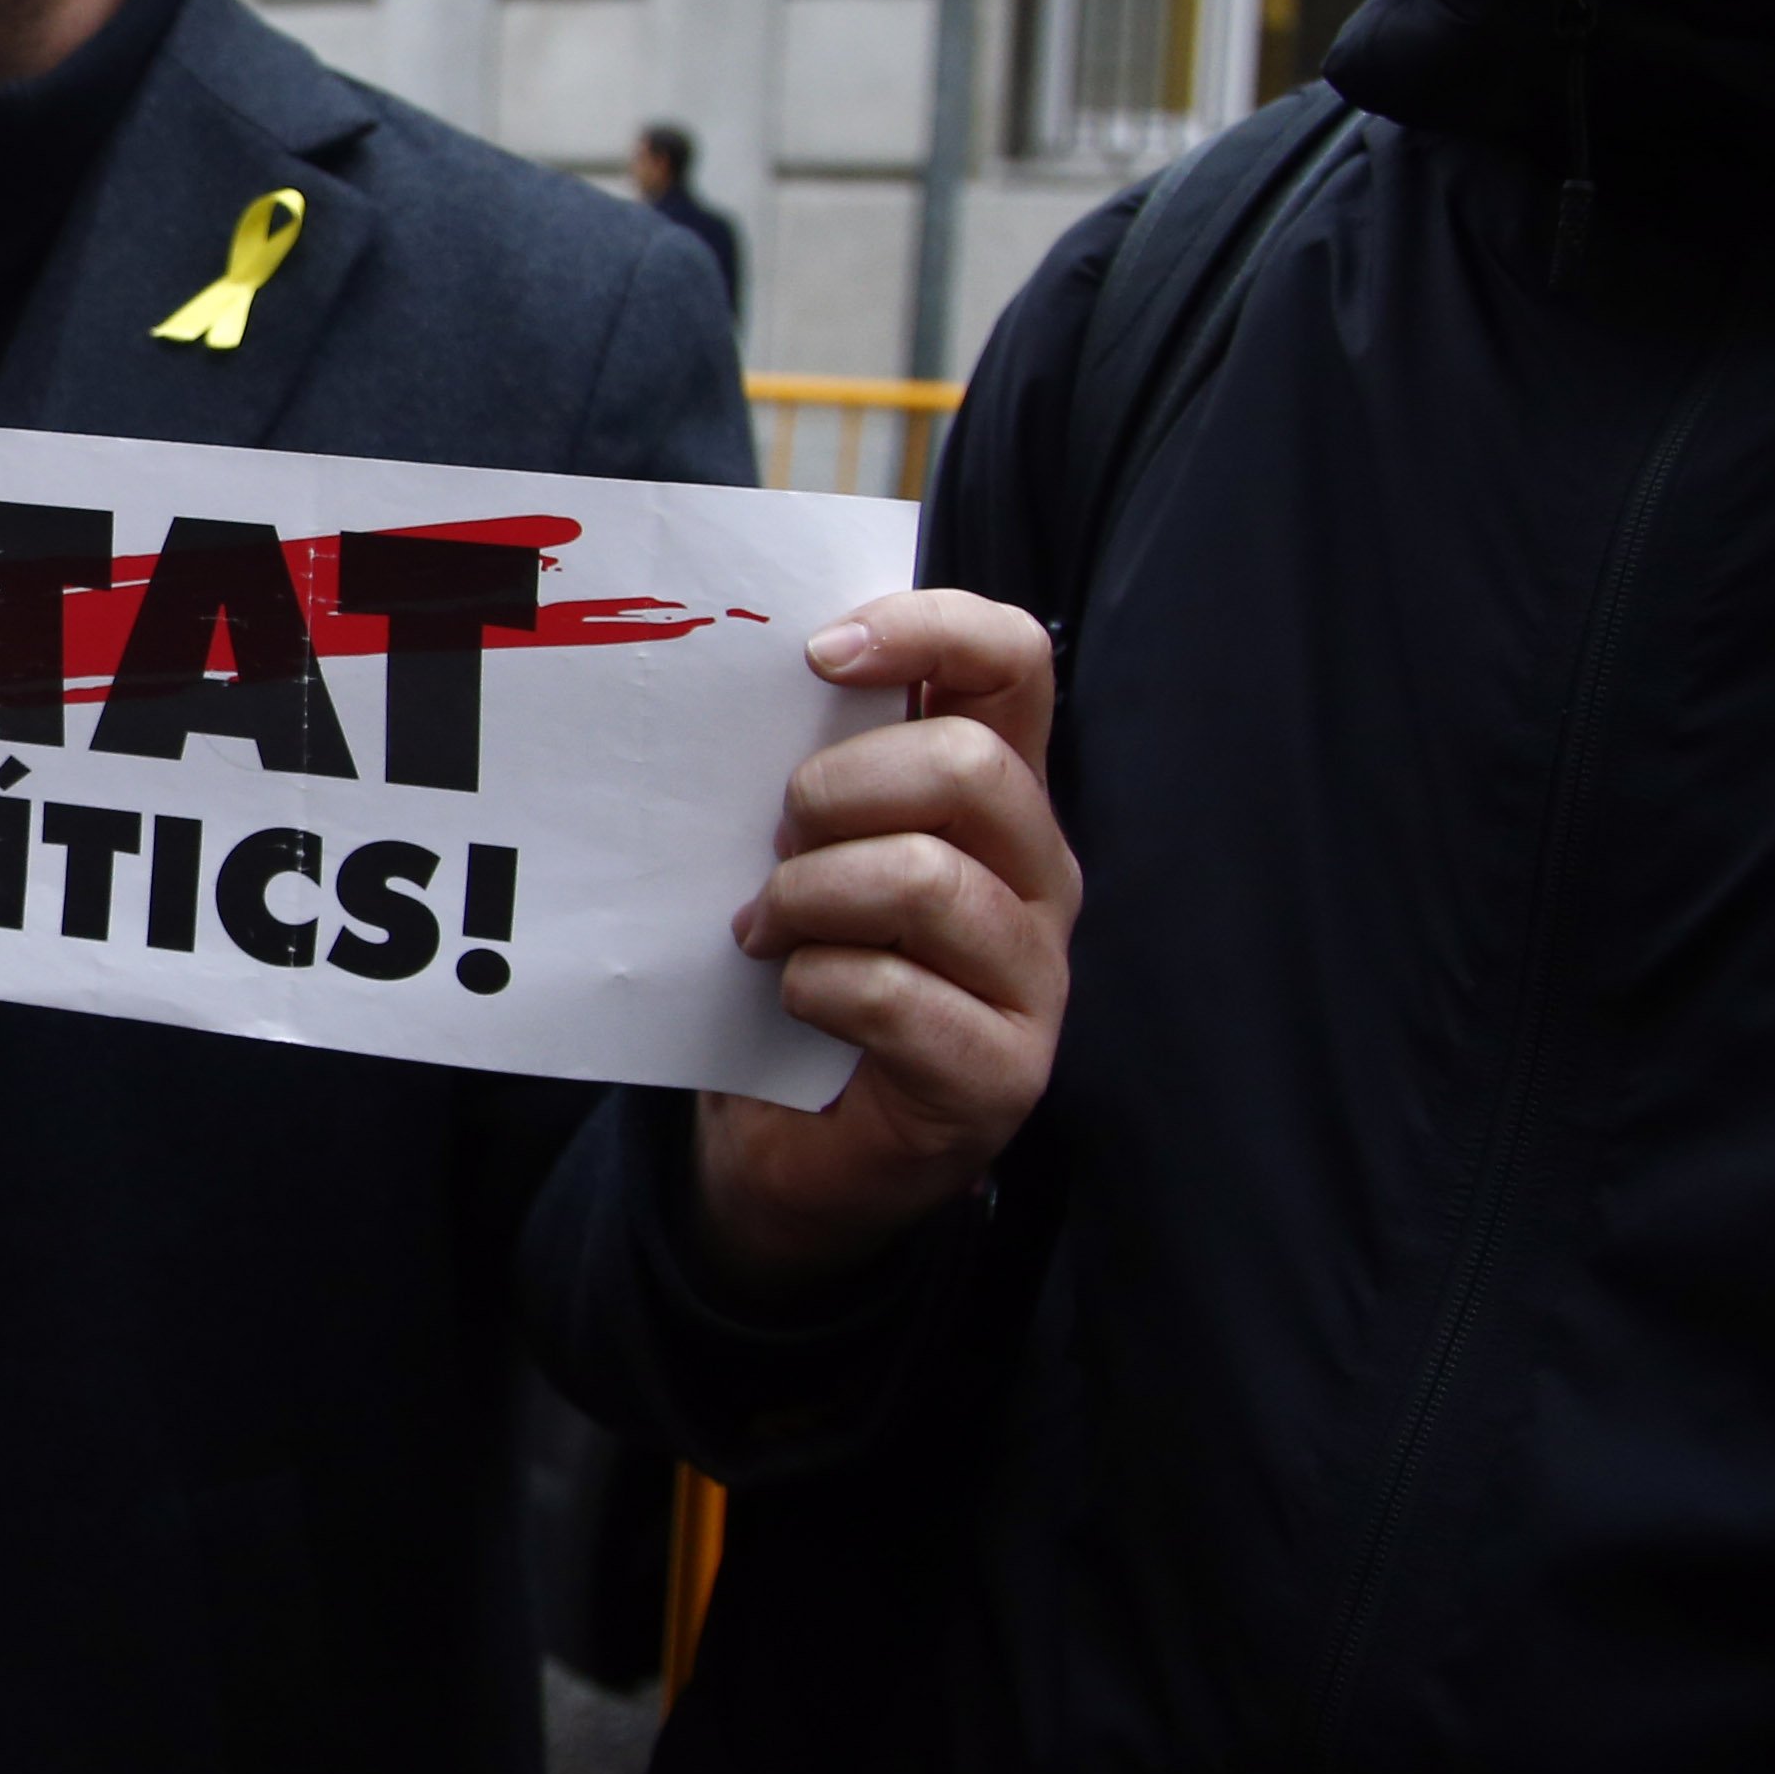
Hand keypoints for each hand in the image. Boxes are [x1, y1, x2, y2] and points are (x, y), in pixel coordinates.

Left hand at [693, 592, 1076, 1306]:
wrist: (789, 1144)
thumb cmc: (800, 969)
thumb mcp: (805, 849)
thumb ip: (812, 768)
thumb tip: (738, 675)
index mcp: (997, 797)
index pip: (1014, 664)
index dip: (929, 629)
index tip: (819, 652)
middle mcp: (1036, 875)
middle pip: (969, 767)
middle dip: (838, 788)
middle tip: (775, 839)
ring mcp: (1035, 978)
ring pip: (928, 880)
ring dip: (812, 895)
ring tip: (764, 927)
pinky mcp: (1004, 1073)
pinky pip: (898, 997)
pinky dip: (817, 986)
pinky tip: (793, 996)